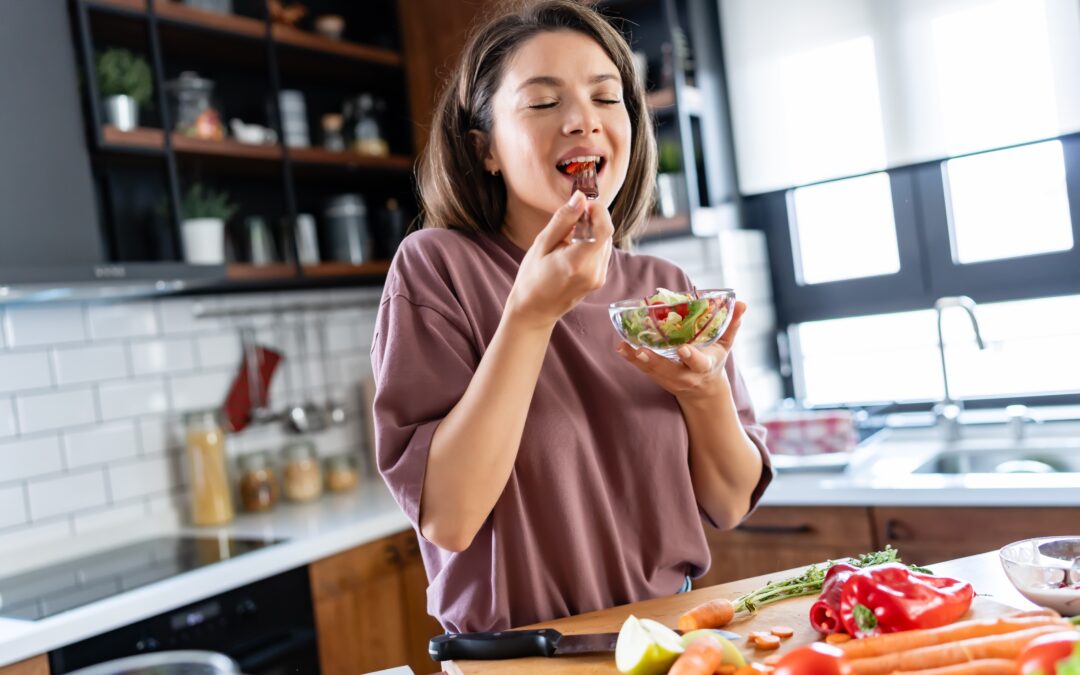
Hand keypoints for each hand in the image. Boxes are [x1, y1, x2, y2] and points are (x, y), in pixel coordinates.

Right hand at [505, 191, 614, 328]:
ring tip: (567, 237)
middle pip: (606, 233)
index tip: (584, 203)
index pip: (604, 228)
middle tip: (570, 218)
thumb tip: (580, 198)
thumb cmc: (532, 278)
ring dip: (592, 231)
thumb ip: (563, 220)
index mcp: (577, 262)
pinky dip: (591, 244)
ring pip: (605, 242)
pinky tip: (572, 248)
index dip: (599, 210)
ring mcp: (599, 278)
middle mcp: (593, 272)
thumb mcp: (541, 244)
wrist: (534, 310)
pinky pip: (602, 253)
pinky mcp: (599, 280)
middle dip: (592, 219)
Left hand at [616, 301, 746, 401]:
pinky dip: (631, 359)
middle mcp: (685, 375)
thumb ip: (732, 325)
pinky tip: (621, 348)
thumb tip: (743, 303)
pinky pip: (643, 369)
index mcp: (703, 367)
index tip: (683, 349)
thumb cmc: (713, 361)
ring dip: (637, 360)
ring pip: (652, 371)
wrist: (702, 390)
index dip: (691, 357)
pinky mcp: (657, 377)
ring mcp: (669, 378)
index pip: (698, 363)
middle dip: (655, 362)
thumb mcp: (725, 346)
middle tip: (642, 351)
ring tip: (624, 347)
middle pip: (668, 370)